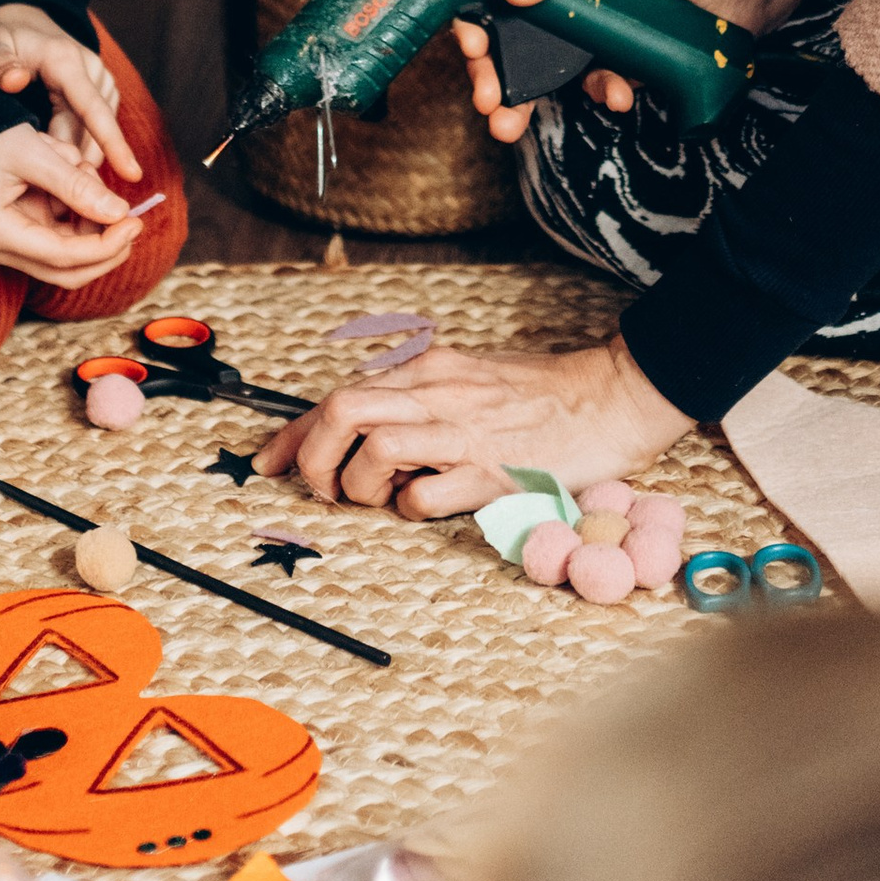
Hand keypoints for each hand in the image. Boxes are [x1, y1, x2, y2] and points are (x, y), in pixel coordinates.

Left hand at [0, 6, 137, 181]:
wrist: (17, 19)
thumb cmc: (1, 37)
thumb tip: (14, 80)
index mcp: (66, 60)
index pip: (93, 108)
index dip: (112, 143)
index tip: (132, 174)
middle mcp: (90, 70)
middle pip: (94, 129)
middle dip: (80, 163)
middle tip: (54, 198)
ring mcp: (97, 81)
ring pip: (94, 133)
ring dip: (77, 157)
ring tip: (51, 183)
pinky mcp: (97, 92)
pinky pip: (92, 129)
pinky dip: (78, 148)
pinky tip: (59, 167)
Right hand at [0, 124, 136, 287]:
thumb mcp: (35, 152)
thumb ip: (75, 184)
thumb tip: (120, 213)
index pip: (60, 256)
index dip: (104, 246)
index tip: (135, 223)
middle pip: (65, 271)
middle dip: (105, 248)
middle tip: (134, 221)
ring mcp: (7, 247)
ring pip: (67, 258)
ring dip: (92, 225)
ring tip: (87, 174)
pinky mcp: (19, 238)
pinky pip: (61, 240)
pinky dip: (80, 217)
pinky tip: (81, 182)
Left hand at [251, 334, 686, 518]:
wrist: (610, 395)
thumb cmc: (540, 394)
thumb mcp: (465, 379)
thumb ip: (416, 400)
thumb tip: (363, 430)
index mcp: (426, 371)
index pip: (337, 395)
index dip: (293, 434)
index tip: (270, 462)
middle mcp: (435, 394)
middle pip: (341, 412)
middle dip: (314, 458)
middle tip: (326, 489)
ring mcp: (462, 433)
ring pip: (374, 450)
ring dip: (359, 485)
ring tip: (380, 499)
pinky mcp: (490, 472)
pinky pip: (424, 496)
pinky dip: (409, 509)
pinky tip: (425, 506)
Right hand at [453, 0, 800, 144]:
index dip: (475, 26)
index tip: (473, 51)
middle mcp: (564, 4)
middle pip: (509, 45)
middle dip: (489, 79)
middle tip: (488, 103)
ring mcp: (590, 38)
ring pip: (543, 75)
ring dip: (524, 102)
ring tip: (513, 124)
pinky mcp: (619, 65)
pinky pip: (595, 88)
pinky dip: (600, 94)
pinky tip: (617, 92)